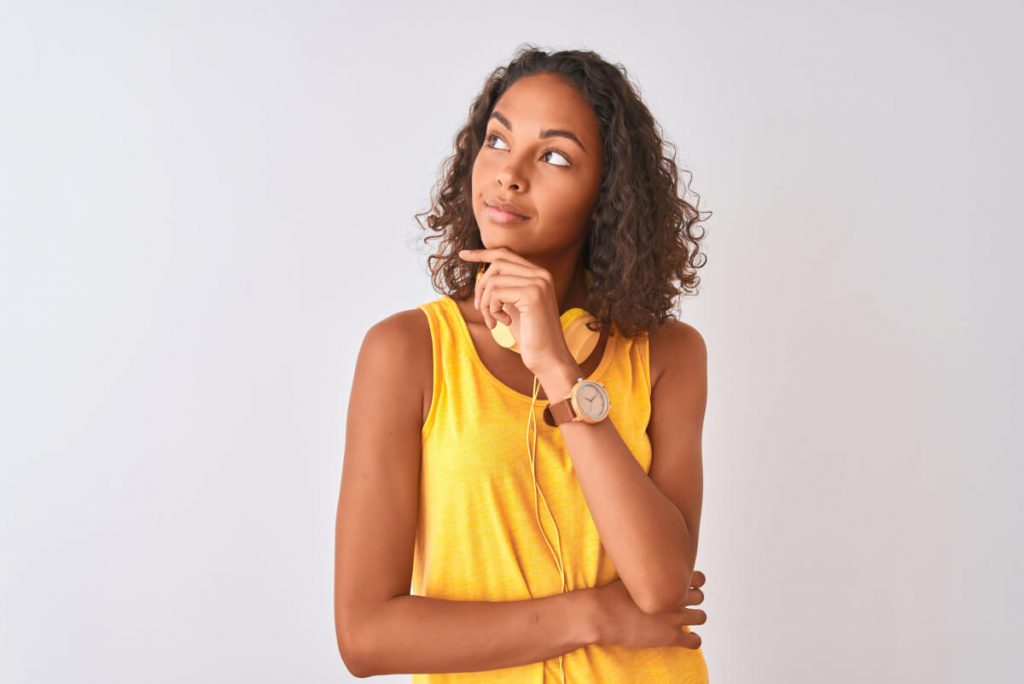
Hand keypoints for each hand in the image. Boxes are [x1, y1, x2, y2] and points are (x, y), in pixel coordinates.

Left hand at [458, 246, 573, 374]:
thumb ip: (505, 288)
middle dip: (481, 286)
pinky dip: (492, 310)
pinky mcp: (532, 295)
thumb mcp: (515, 306)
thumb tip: (484, 276)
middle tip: (480, 308)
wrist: (548, 357)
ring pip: (493, 280)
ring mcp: (538, 283)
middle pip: (496, 264)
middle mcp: (541, 274)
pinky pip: (496, 293)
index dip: (482, 253)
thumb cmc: (530, 335)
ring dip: (486, 303)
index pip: (505, 254)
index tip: (463, 255)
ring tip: (492, 321)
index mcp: (539, 275)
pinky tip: (502, 323)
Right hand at [592, 570, 705, 649]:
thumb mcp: (631, 575)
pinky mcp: (670, 637)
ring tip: (685, 620)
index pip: (698, 578)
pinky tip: (686, 639)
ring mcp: (675, 618)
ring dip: (695, 617)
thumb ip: (646, 571)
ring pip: (701, 617)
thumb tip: (647, 564)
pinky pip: (694, 641)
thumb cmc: (612, 595)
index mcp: (668, 581)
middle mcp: (675, 598)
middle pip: (700, 597)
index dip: (693, 582)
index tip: (685, 585)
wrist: (604, 615)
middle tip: (682, 603)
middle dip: (693, 599)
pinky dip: (694, 640)